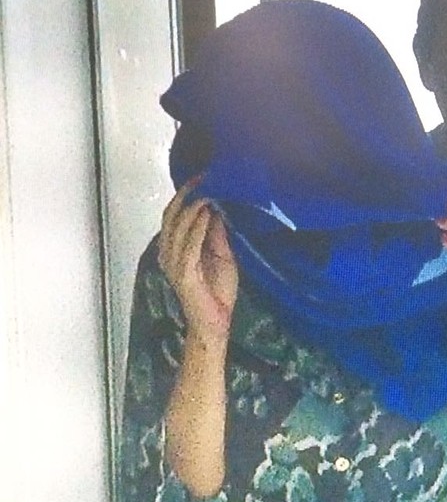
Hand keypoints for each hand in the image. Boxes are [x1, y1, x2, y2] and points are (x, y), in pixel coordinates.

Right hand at [158, 179, 237, 343]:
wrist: (215, 323)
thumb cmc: (217, 292)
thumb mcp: (222, 255)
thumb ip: (216, 234)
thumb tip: (217, 208)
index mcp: (175, 248)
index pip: (175, 215)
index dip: (186, 195)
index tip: (203, 177)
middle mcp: (169, 253)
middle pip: (172, 216)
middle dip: (187, 195)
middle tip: (204, 178)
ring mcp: (174, 264)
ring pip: (178, 228)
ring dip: (193, 207)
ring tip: (207, 191)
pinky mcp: (184, 275)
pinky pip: (188, 246)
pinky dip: (198, 228)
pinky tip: (207, 214)